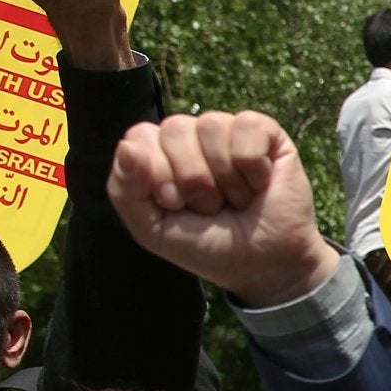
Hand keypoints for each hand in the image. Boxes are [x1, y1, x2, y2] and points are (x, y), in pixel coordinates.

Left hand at [108, 112, 338, 306]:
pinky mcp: (265, 132)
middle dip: (193, 179)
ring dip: (225, 177)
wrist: (266, 265)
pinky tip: (259, 183)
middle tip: (211, 207)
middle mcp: (192, 137)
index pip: (140, 136)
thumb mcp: (152, 230)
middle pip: (174, 128)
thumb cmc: (209, 247)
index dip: (157, 173)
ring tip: (237, 199)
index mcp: (160, 154)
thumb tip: (127, 146)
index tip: (176, 205)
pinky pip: (247, 127)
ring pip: (211, 125)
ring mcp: (228, 131)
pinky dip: (252, 165)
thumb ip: (125, 191)